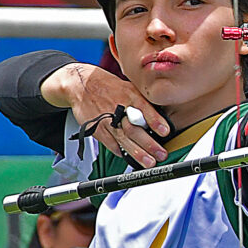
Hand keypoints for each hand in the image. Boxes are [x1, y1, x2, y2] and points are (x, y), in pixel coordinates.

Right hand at [43, 63, 170, 167]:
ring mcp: (107, 120)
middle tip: (161, 154)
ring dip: (137, 153)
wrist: (81, 86)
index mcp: (129, 95)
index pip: (145, 109)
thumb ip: (143, 102)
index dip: (155, 121)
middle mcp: (118, 108)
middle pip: (134, 128)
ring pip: (123, 139)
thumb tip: (161, 118)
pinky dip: (122, 152)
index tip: (165, 132)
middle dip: (149, 144)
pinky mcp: (98, 129)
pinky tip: (131, 158)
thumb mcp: (129, 88)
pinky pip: (111, 144)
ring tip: (149, 162)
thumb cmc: (110, 88)